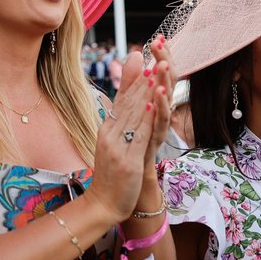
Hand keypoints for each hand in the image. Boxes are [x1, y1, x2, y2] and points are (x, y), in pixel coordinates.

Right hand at [84, 51, 161, 224]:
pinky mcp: (127, 161)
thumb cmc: (111, 175)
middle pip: (128, 103)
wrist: (103, 203)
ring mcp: (117, 148)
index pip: (120, 99)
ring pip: (135, 115)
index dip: (132, 78)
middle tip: (152, 56)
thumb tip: (123, 102)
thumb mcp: (113, 145)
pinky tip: (155, 103)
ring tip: (156, 71)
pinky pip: (140, 136)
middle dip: (142, 79)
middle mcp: (109, 134)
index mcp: (106, 129)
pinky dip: (148, 118)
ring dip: (147, 92)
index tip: (141, 56)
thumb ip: (121, 124)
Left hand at [143, 35, 175, 167]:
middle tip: (159, 43)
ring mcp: (160, 126)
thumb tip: (134, 54)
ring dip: (164, 82)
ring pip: (166, 100)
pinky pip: (160, 123)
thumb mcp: (131, 106)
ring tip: (161, 65)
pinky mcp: (155, 141)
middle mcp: (161, 111)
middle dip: (164, 61)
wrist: (132, 175)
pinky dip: (159, 109)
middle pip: (167, 82)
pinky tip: (157, 96)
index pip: (160, 74)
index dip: (161, 56)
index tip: (159, 37)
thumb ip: (133, 81)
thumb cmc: (135, 140)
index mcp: (155, 101)